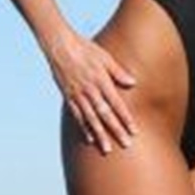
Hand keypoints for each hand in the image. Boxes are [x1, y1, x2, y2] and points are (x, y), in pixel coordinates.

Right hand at [44, 27, 138, 154]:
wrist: (60, 45)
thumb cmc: (86, 49)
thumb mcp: (105, 57)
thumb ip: (118, 72)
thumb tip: (133, 83)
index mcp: (101, 81)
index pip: (116, 103)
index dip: (126, 118)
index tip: (134, 130)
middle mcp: (90, 90)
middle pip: (105, 115)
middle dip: (116, 130)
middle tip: (126, 144)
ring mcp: (78, 95)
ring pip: (91, 119)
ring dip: (100, 134)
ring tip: (108, 148)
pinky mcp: (68, 96)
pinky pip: (77, 115)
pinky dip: (83, 128)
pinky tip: (89, 139)